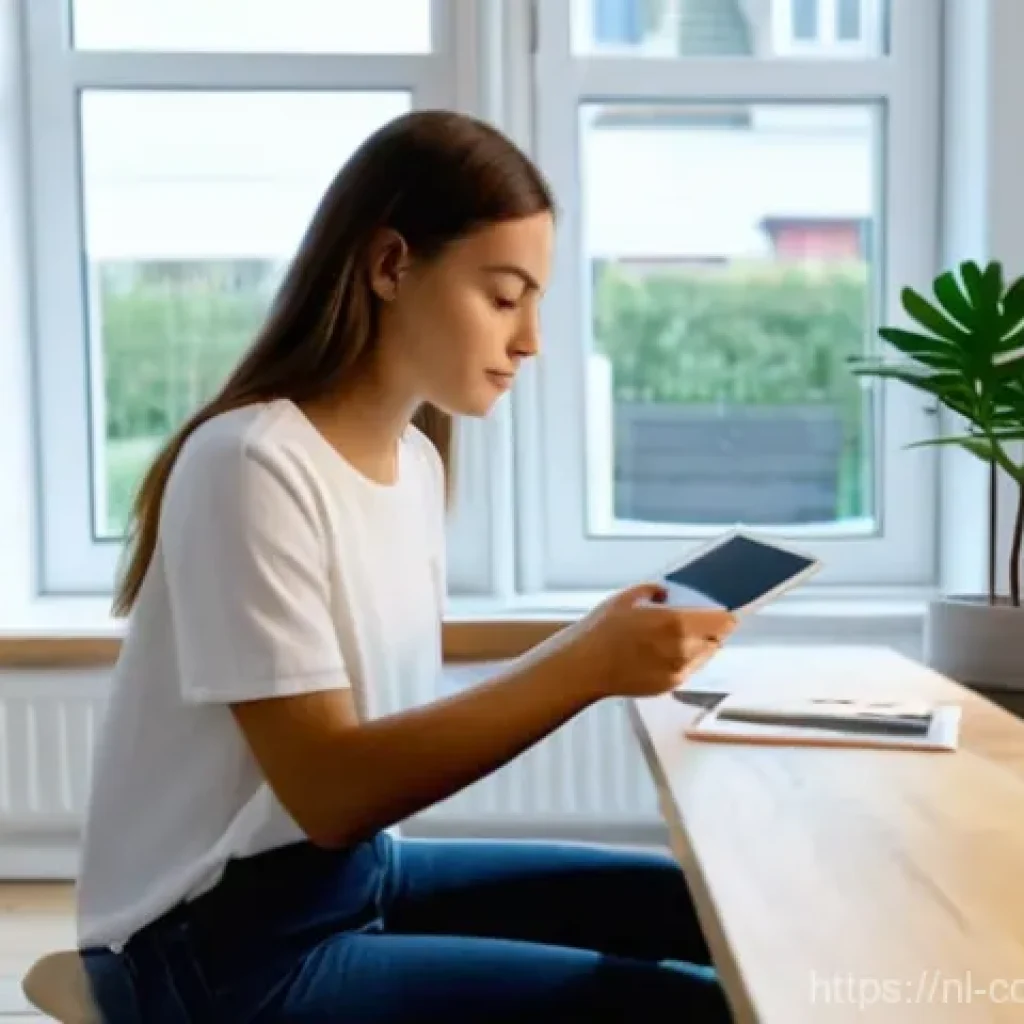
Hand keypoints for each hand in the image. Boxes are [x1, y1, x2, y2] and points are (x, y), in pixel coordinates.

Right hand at [553, 583, 735, 699]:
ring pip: (705, 655)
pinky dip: (687, 658)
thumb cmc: (601, 631)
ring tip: (687, 633)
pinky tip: (669, 649)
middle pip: (717, 638)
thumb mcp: (627, 597)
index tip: (730, 607)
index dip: (728, 613)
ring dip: (702, 644)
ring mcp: (677, 670)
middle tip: (706, 619)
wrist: (583, 667)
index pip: (723, 620)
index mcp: (677, 623)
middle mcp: (683, 649)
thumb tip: (667, 592)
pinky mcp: (668, 686)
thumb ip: (654, 591)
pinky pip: (689, 669)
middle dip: (714, 628)